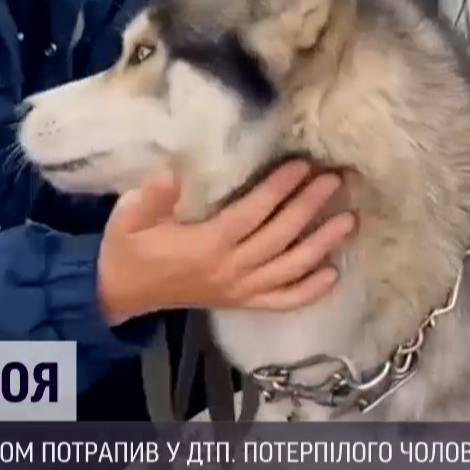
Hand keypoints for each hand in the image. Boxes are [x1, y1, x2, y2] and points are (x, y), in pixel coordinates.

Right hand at [95, 160, 355, 325]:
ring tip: (350, 220)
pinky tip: (334, 274)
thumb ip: (150, 197)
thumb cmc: (127, 249)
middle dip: (310, 206)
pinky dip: (309, 291)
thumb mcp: (128, 218)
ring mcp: (239, 290)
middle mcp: (231, 269)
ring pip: (291, 268)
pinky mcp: (241, 303)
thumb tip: (170, 173)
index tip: (302, 165)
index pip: (254, 213)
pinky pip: (282, 301)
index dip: (279, 189)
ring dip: (322, 244)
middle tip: (336, 180)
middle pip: (281, 236)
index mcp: (206, 245)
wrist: (120, 294)